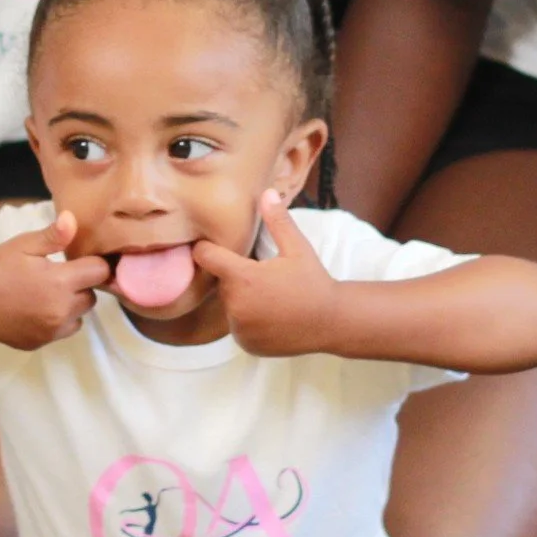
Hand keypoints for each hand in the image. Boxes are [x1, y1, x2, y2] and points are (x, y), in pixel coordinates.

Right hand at [0, 210, 109, 351]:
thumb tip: (72, 220)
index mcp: (59, 283)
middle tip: (57, 276)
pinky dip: (57, 321)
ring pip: (80, 316)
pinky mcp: (39, 343)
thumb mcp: (25, 244)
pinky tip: (37, 309)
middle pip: (91, 296)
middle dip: (81, 285)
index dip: (91, 264)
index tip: (77, 261)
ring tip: (47, 293)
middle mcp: (59, 311)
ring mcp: (49, 331)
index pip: (99, 272)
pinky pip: (62, 331)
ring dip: (71, 305)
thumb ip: (53, 235)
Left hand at [191, 190, 340, 357]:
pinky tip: (270, 315)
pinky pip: (237, 327)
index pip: (205, 257)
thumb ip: (278, 221)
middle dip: (235, 277)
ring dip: (241, 300)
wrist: (331, 322)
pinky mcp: (246, 344)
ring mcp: (240, 328)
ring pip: (229, 306)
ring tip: (270, 297)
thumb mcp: (298, 248)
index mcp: (244, 278)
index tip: (211, 246)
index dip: (207, 249)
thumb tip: (267, 192)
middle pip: (220, 283)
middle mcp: (236, 305)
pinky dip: (248, 321)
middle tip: (263, 275)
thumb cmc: (314, 282)